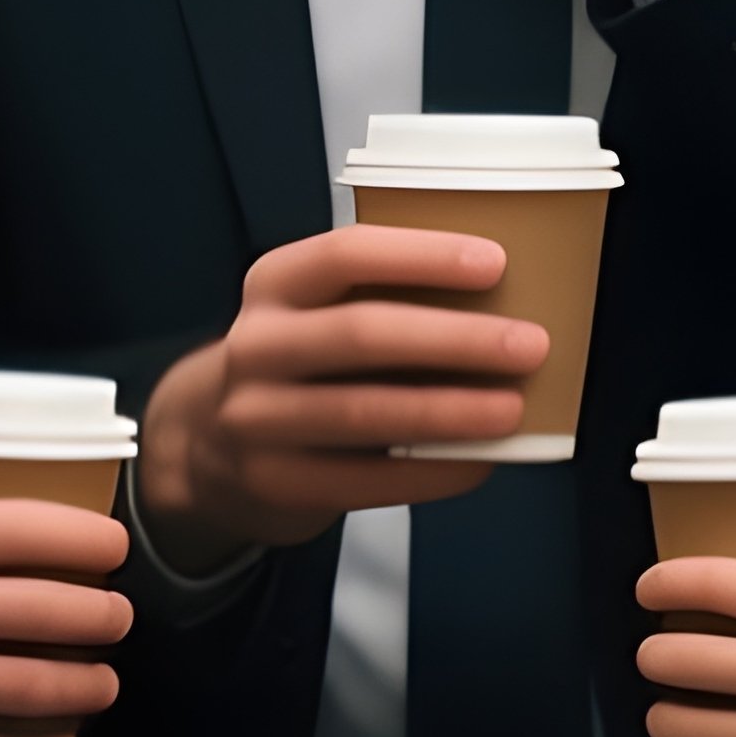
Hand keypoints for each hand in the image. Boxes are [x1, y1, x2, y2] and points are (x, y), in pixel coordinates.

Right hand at [136, 226, 549, 572]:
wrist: (207, 441)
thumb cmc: (298, 359)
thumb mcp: (312, 309)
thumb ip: (380, 296)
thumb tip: (504, 300)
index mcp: (275, 283)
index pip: (347, 254)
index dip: (422, 256)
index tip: (495, 262)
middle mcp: (257, 345)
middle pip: (361, 334)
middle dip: (454, 338)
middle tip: (529, 345)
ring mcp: (258, 419)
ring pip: (364, 412)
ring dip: (448, 411)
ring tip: (512, 408)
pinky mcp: (276, 482)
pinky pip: (366, 479)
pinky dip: (431, 471)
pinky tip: (478, 463)